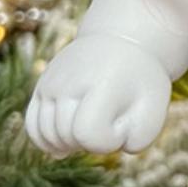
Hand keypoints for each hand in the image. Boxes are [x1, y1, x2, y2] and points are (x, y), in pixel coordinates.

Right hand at [24, 34, 172, 157]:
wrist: (123, 40)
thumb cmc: (141, 82)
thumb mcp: (154, 109)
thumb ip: (137, 140)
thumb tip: (95, 146)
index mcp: (103, 83)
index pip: (89, 133)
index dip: (109, 141)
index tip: (123, 123)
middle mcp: (69, 81)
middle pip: (68, 137)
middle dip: (92, 142)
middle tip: (111, 120)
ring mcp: (51, 83)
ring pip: (47, 135)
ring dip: (71, 143)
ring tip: (93, 127)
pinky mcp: (41, 87)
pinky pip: (33, 127)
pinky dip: (48, 141)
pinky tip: (67, 142)